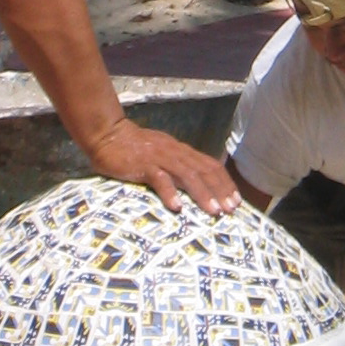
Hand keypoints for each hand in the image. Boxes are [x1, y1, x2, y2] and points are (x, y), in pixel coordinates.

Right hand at [87, 118, 241, 216]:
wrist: (108, 134)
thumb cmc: (135, 149)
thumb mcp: (162, 155)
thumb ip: (177, 167)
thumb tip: (196, 185)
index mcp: (182, 152)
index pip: (210, 165)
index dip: (225, 183)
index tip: (236, 201)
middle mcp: (176, 153)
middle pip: (204, 171)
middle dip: (220, 190)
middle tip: (231, 209)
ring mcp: (160, 158)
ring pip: (187, 175)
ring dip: (202, 194)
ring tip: (213, 211)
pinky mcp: (143, 165)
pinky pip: (159, 178)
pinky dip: (169, 192)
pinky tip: (177, 207)